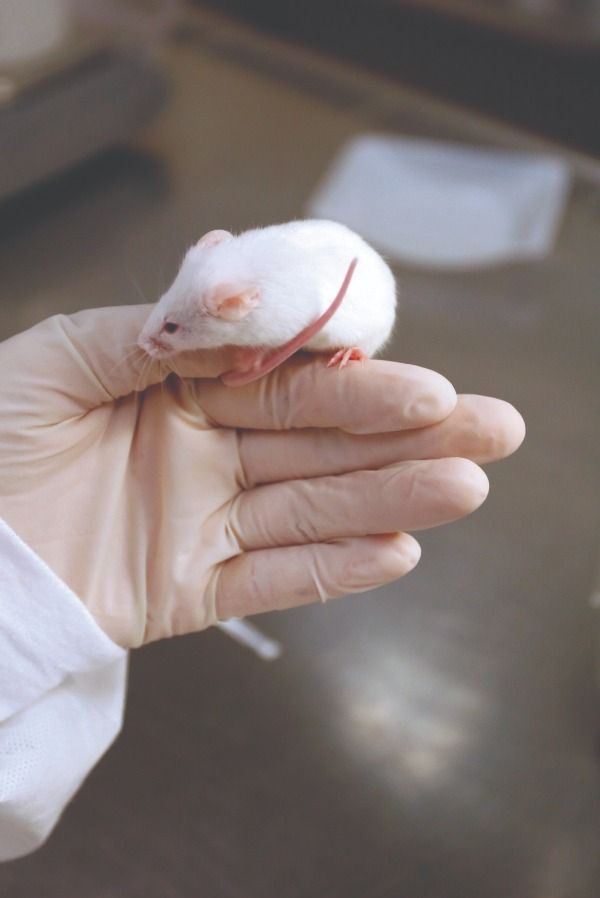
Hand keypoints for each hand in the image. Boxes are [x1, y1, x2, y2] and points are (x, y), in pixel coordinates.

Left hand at [0, 306, 523, 647]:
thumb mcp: (60, 357)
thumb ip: (159, 332)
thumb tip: (244, 299)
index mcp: (181, 390)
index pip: (288, 384)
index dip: (357, 386)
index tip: (424, 385)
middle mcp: (205, 453)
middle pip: (321, 445)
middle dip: (409, 438)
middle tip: (491, 430)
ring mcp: (200, 523)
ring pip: (311, 510)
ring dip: (390, 501)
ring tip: (464, 488)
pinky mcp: (184, 591)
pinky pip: (268, 581)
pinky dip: (331, 571)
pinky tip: (396, 551)